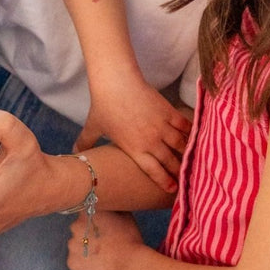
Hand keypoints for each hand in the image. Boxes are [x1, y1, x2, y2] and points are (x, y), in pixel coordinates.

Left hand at [67, 210, 142, 269]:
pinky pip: (77, 264)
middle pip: (79, 230)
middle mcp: (74, 227)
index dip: (94, 221)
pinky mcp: (73, 265)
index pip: (85, 213)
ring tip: (102, 257)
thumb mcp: (125, 215)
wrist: (129, 267)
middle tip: (103, 244)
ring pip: (77, 248)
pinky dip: (84, 266)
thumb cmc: (129, 240)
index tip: (102, 228)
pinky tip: (98, 267)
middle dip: (88, 236)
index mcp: (86, 212)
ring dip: (86, 251)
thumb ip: (112, 206)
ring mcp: (72, 247)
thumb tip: (110, 201)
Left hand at [76, 76, 189, 192]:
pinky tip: (195, 138)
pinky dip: (191, 134)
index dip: (166, 181)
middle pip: (171, 162)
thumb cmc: (103, 105)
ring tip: (195, 161)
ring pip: (180, 146)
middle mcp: (151, 141)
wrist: (116, 81)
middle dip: (180, 171)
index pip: (154, 171)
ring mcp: (161, 126)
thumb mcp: (94, 126)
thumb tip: (73, 153)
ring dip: (188, 154)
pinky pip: (184, 127)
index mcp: (135, 149)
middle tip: (187, 179)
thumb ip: (86, 142)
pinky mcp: (168, 112)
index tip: (174, 189)